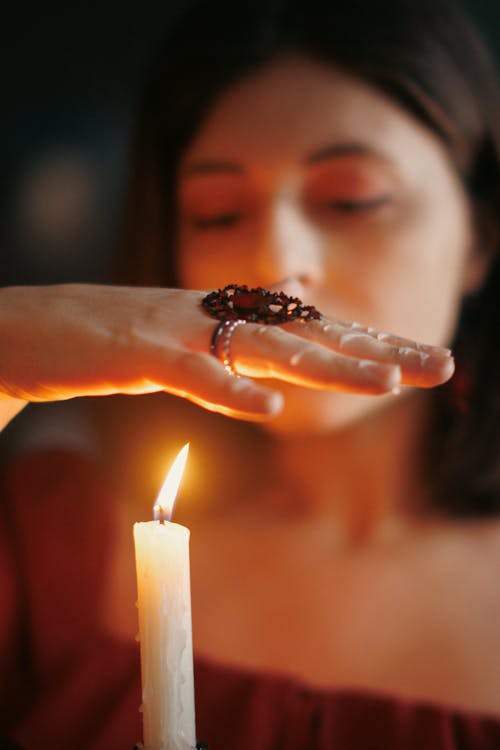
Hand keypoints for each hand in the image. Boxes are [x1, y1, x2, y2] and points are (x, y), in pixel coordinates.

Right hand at [0, 284, 453, 421]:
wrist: (18, 327)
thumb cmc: (94, 345)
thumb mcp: (170, 350)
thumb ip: (220, 359)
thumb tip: (264, 376)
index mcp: (220, 320)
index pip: (306, 331)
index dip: (366, 346)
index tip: (421, 361)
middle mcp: (208, 318)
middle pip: (304, 334)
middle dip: (374, 353)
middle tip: (439, 366)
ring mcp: (171, 331)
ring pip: (260, 347)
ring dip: (324, 366)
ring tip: (383, 384)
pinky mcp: (128, 352)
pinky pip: (185, 372)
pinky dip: (225, 389)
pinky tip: (267, 408)